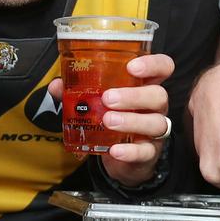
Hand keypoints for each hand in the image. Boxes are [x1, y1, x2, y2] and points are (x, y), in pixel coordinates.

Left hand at [50, 53, 173, 186]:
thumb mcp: (95, 102)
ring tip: (108, 120)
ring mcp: (154, 130)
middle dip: (134, 95)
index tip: (132, 67)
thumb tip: (56, 85)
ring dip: (131, 121)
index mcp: (144, 86)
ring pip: (156, 123)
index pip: (162, 68)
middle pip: (158, 95)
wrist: (120, 155)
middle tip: (108, 98)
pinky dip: (130, 151)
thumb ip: (76, 92)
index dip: (153, 64)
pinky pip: (145, 151)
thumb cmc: (111, 118)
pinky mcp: (149, 152)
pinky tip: (115, 150)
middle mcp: (154, 106)